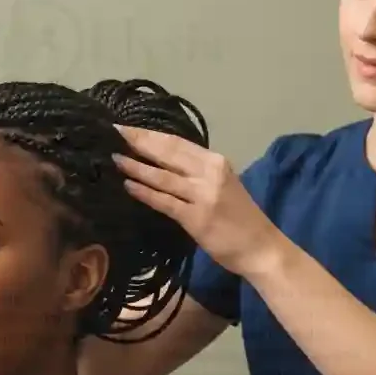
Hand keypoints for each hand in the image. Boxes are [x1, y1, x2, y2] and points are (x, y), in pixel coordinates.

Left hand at [112, 125, 278, 275]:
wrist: (261, 248)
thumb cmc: (241, 218)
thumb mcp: (222, 185)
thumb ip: (197, 173)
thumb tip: (163, 162)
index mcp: (216, 162)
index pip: (177, 142)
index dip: (149, 133)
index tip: (127, 126)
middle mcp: (210, 173)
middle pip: (168, 153)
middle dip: (139, 141)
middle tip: (114, 132)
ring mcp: (203, 195)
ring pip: (162, 176)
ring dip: (136, 166)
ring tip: (115, 158)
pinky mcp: (196, 218)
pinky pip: (164, 202)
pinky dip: (145, 193)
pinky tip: (128, 186)